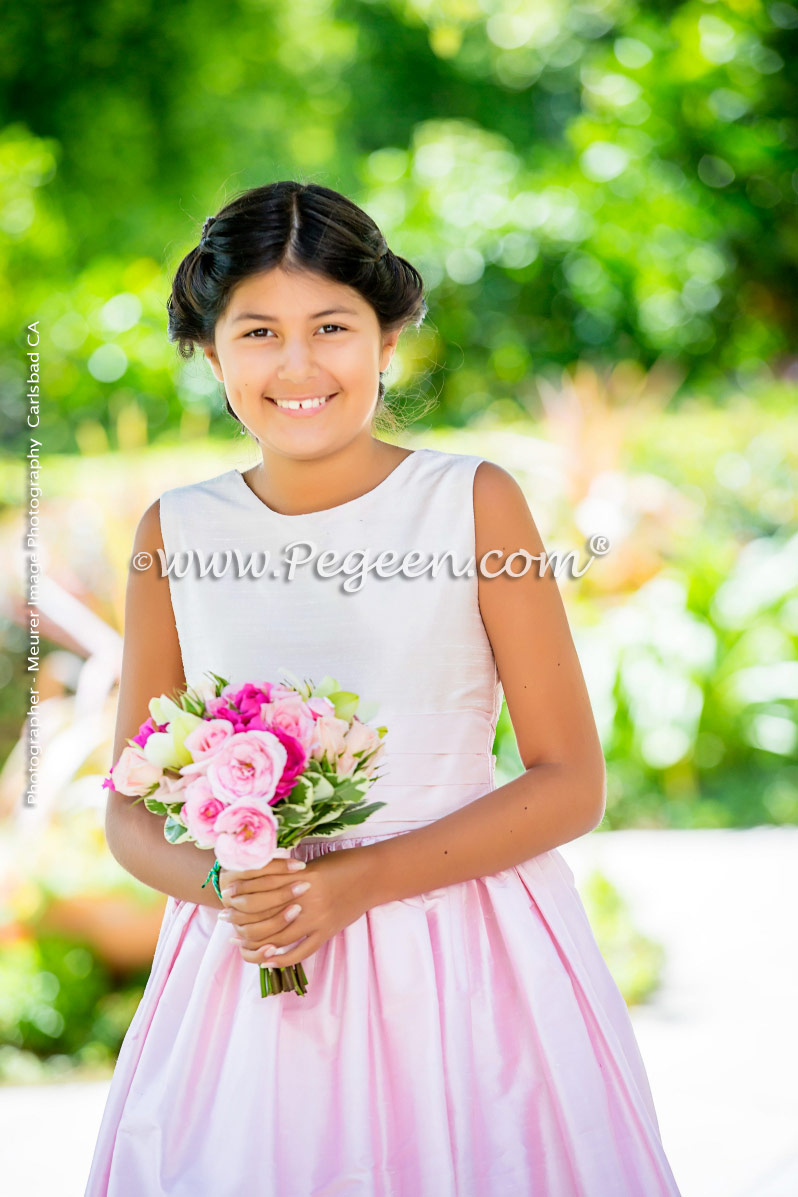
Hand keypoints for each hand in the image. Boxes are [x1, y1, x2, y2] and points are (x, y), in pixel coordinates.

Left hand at [220, 845, 377, 968]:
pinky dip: (282, 958)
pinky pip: (301, 951)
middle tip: (226, 922)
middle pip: (263, 917)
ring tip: (239, 941)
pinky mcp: (327, 932)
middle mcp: (305, 900)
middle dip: (240, 920)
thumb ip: (288, 873)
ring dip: (255, 942)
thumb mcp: (312, 864)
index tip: (226, 897)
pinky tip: (267, 958)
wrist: (373, 875)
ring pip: (277, 938)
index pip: (261, 890)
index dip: (240, 895)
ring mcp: (317, 920)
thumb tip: (260, 881)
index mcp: (299, 878)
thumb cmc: (343, 863)